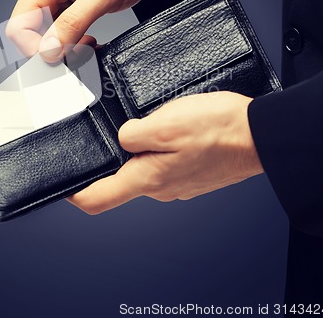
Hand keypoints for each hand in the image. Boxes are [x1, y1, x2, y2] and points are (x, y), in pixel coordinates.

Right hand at [6, 0, 179, 60]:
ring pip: (46, 36)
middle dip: (53, 49)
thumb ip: (73, 23)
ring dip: (65, 47)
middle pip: (30, 34)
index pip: (19, 25)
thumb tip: (48, 50)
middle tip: (82, 50)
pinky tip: (89, 41)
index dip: (35, 48)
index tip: (60, 58)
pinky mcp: (67, 5)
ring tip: (90, 44)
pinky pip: (60, 31)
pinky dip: (73, 42)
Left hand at [68, 91, 262, 214]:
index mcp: (148, 179)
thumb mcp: (166, 122)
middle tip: (115, 131)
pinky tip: (169, 131)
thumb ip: (133, 133)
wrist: (259, 135)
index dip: (73, 194)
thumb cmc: (218, 129)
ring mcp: (176, 183)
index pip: (97, 199)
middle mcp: (160, 188)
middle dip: (112, 157)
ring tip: (148, 124)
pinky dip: (158, 149)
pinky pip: (162, 164)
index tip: (62, 184)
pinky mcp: (189, 174)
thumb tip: (121, 136)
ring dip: (138, 149)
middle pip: (120, 180)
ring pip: (143, 168)